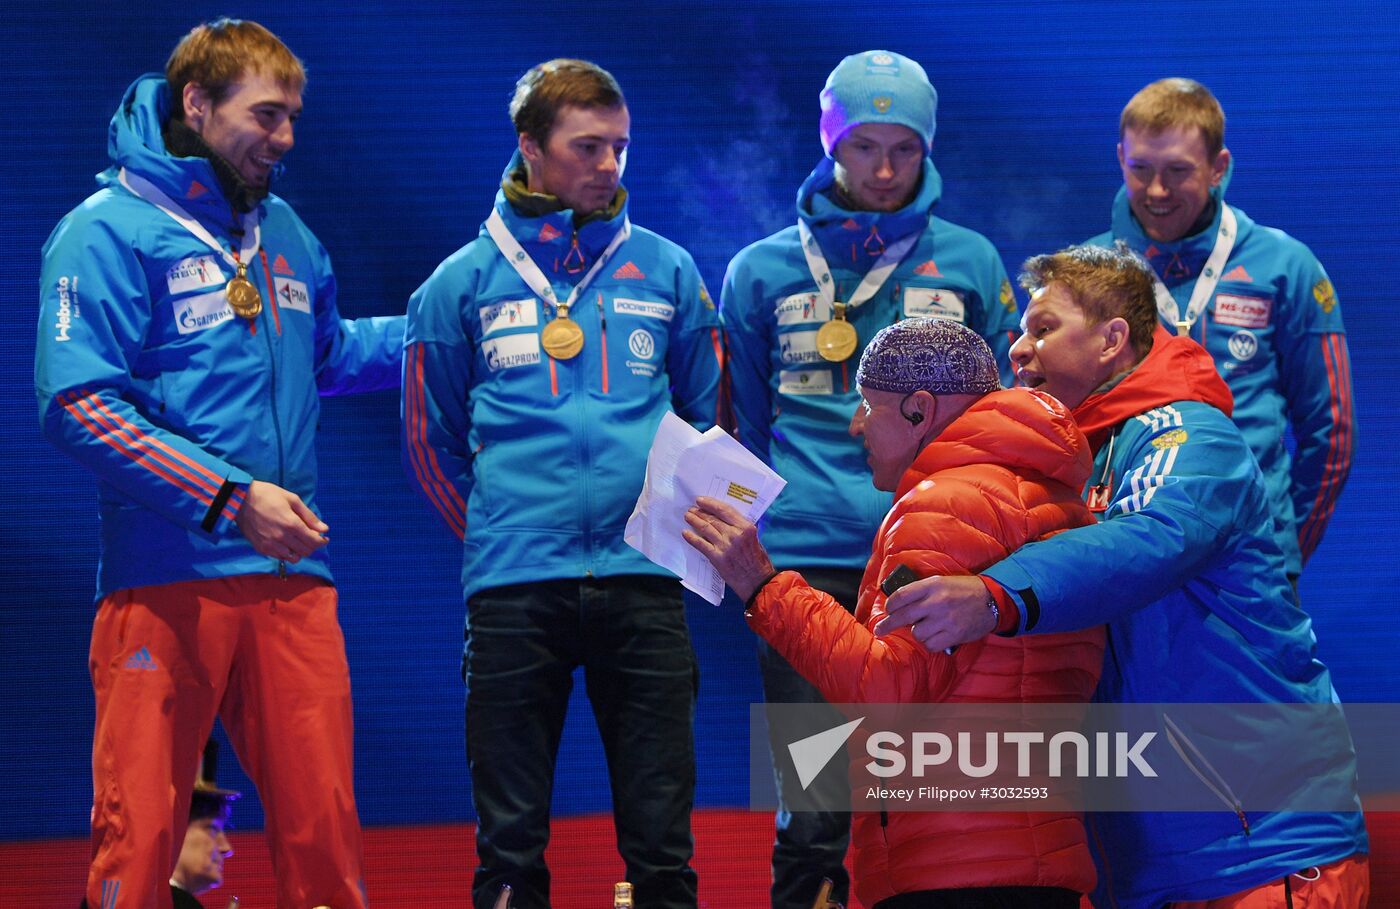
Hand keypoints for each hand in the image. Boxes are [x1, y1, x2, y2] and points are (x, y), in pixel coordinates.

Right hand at [235, 480, 329, 562]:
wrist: (239, 499)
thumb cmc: (267, 495)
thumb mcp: (292, 500)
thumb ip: (309, 517)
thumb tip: (324, 529)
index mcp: (291, 524)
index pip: (314, 541)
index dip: (322, 541)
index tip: (324, 538)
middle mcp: (282, 537)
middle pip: (306, 551)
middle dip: (312, 545)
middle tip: (312, 537)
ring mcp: (270, 545)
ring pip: (294, 558)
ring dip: (300, 551)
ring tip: (298, 541)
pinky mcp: (261, 548)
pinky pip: (280, 557)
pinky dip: (287, 553)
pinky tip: (286, 543)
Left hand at [682, 495, 774, 602]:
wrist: (757, 581)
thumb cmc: (757, 560)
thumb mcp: (755, 538)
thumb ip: (741, 528)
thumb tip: (725, 518)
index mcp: (746, 527)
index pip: (725, 510)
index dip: (711, 504)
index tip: (701, 500)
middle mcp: (735, 535)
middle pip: (713, 519)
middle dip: (700, 512)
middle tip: (692, 509)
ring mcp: (725, 546)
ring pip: (705, 529)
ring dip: (694, 521)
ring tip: (688, 517)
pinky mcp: (717, 558)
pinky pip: (701, 545)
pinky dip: (692, 538)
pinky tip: (685, 533)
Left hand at [873, 574, 994, 650]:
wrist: (992, 599)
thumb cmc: (963, 590)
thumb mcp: (941, 581)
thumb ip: (921, 591)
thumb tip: (898, 604)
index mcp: (932, 585)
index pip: (901, 596)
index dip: (890, 605)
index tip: (887, 610)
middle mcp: (936, 601)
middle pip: (902, 616)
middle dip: (887, 625)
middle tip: (879, 629)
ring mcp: (945, 619)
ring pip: (916, 633)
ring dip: (917, 632)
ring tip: (926, 628)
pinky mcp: (954, 634)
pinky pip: (930, 645)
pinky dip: (929, 643)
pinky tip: (934, 636)